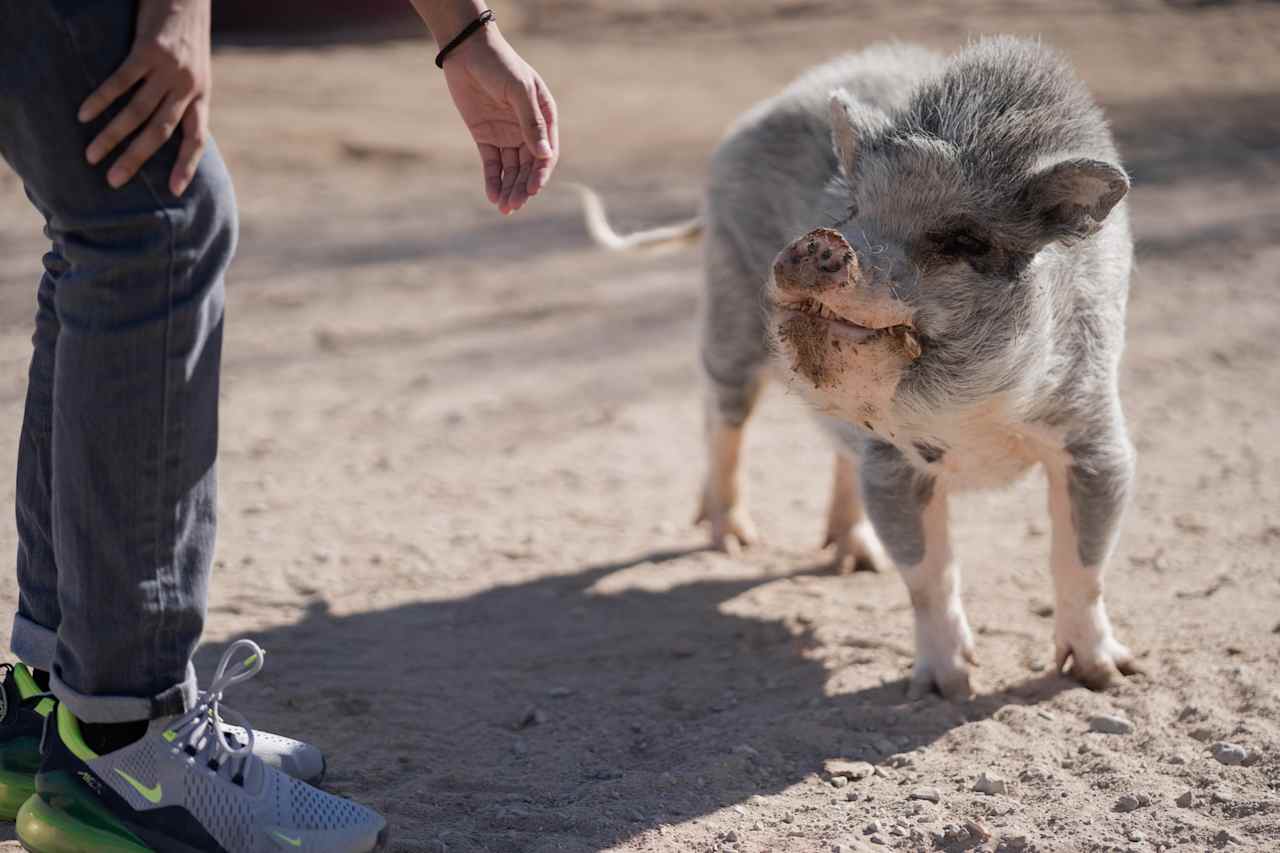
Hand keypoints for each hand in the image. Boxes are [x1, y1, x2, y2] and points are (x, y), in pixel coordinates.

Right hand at [78, 0, 211, 196]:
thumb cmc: (186, 35)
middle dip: (136, 159)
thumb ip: (183, 96)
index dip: (186, 165)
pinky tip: (85, 115)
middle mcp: (187, 88)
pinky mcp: (148, 51)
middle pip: (160, 132)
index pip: (197, 138)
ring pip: (137, 111)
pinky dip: (102, 99)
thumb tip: (165, 124)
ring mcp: (168, 70)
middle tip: (114, 181)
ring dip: (112, 135)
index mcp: (201, 96)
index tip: (174, 190)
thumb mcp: (194, 71)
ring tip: (91, 154)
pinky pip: (121, 81)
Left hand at [442, 26, 557, 214]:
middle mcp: (527, 129)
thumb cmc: (499, 64)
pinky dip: (493, 180)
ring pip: (511, 169)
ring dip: (509, 188)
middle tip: (514, 205)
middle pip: (529, 167)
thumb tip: (545, 154)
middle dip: (523, 187)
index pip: (546, 153)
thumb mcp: (518, 91)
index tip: (532, 189)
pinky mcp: (485, 137)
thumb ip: (530, 122)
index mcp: (544, 117)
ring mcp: (506, 134)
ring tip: (504, 207)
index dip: (540, 173)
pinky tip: (493, 196)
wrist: (467, 51)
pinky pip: (492, 164)